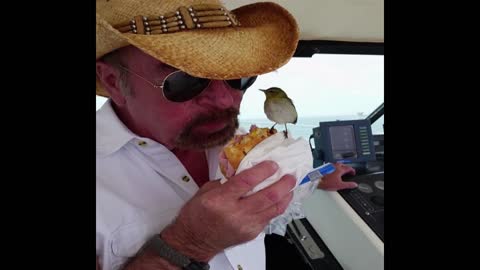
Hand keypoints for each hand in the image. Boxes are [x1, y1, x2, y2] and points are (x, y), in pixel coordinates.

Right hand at [162, 160, 295, 260]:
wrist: (194, 241)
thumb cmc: (197, 214)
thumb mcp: (206, 191)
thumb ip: (227, 181)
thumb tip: (246, 170)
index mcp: (220, 199)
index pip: (247, 182)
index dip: (263, 171)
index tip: (273, 164)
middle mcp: (235, 213)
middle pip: (267, 196)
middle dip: (283, 184)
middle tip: (290, 174)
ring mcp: (246, 225)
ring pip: (274, 209)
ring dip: (286, 195)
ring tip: (291, 185)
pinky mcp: (251, 234)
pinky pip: (269, 218)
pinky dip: (277, 207)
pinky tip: (281, 199)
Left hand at [317, 162, 357, 190]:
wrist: (316, 180)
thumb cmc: (327, 182)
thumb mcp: (339, 185)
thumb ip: (348, 185)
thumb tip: (354, 184)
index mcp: (340, 169)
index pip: (349, 168)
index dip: (352, 170)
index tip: (353, 173)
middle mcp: (335, 166)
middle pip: (343, 165)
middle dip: (346, 168)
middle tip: (348, 171)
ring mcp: (329, 166)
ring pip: (337, 165)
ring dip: (340, 167)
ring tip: (341, 171)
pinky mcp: (325, 167)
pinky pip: (332, 166)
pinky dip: (335, 168)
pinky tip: (333, 172)